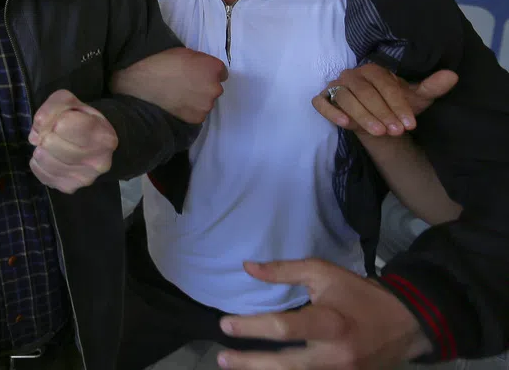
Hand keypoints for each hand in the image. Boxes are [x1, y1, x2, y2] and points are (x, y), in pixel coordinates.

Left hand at [28, 90, 117, 192]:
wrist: (96, 146)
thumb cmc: (82, 120)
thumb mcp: (72, 103)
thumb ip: (54, 106)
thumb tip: (38, 130)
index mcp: (103, 136)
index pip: (63, 124)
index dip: (55, 118)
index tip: (60, 120)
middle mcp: (98, 161)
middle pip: (51, 142)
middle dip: (46, 134)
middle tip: (53, 133)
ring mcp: (84, 178)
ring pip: (44, 159)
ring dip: (41, 148)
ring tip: (50, 144)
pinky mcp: (70, 188)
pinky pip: (40, 173)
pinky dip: (38, 163)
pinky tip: (48, 156)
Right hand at [110, 48, 225, 123]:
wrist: (142, 82)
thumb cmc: (161, 63)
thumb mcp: (185, 53)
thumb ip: (200, 63)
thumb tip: (201, 70)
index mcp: (213, 68)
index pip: (221, 73)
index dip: (207, 73)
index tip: (197, 74)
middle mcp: (215, 87)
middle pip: (214, 88)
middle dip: (203, 87)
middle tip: (185, 85)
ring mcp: (206, 105)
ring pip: (205, 102)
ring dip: (196, 100)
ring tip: (178, 96)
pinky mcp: (196, 118)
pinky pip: (196, 113)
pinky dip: (189, 110)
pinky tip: (176, 105)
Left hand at [217, 259, 431, 369]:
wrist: (406, 325)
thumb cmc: (360, 295)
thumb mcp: (324, 274)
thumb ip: (285, 271)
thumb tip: (248, 268)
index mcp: (330, 324)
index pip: (284, 328)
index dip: (252, 327)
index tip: (225, 324)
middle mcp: (334, 356)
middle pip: (285, 365)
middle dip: (250, 363)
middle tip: (222, 358)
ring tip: (235, 367)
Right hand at [313, 64, 457, 136]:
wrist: (377, 119)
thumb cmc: (396, 105)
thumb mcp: (417, 98)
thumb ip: (432, 87)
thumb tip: (452, 76)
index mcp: (374, 69)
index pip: (385, 85)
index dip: (397, 105)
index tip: (410, 124)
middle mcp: (352, 74)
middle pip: (365, 92)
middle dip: (382, 113)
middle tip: (396, 131)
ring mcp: (336, 86)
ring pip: (345, 98)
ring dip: (362, 115)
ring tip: (379, 132)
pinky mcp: (323, 98)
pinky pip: (321, 102)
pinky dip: (331, 111)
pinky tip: (345, 124)